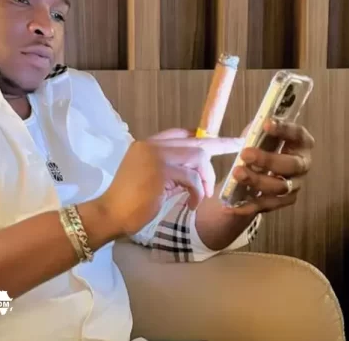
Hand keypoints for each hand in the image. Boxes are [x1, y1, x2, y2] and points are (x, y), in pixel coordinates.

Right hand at [97, 128, 241, 234]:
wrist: (110, 214)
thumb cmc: (129, 203)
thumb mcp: (151, 179)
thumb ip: (170, 170)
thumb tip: (195, 171)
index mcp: (146, 145)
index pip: (179, 133)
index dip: (200, 136)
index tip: (218, 138)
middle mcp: (151, 146)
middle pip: (194, 142)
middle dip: (219, 145)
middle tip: (237, 145)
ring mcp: (156, 157)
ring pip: (197, 157)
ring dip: (206, 178)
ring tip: (202, 195)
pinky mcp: (161, 172)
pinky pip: (192, 178)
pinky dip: (197, 193)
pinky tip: (191, 205)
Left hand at [223, 120, 314, 215]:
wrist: (257, 170)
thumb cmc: (262, 147)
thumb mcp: (258, 136)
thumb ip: (256, 132)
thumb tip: (252, 129)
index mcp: (300, 142)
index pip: (297, 134)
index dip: (284, 129)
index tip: (266, 124)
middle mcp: (302, 164)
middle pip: (291, 165)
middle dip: (267, 160)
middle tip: (245, 154)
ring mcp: (296, 184)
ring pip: (280, 186)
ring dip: (257, 181)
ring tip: (237, 174)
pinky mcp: (285, 200)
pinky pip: (269, 204)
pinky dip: (250, 204)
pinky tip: (232, 205)